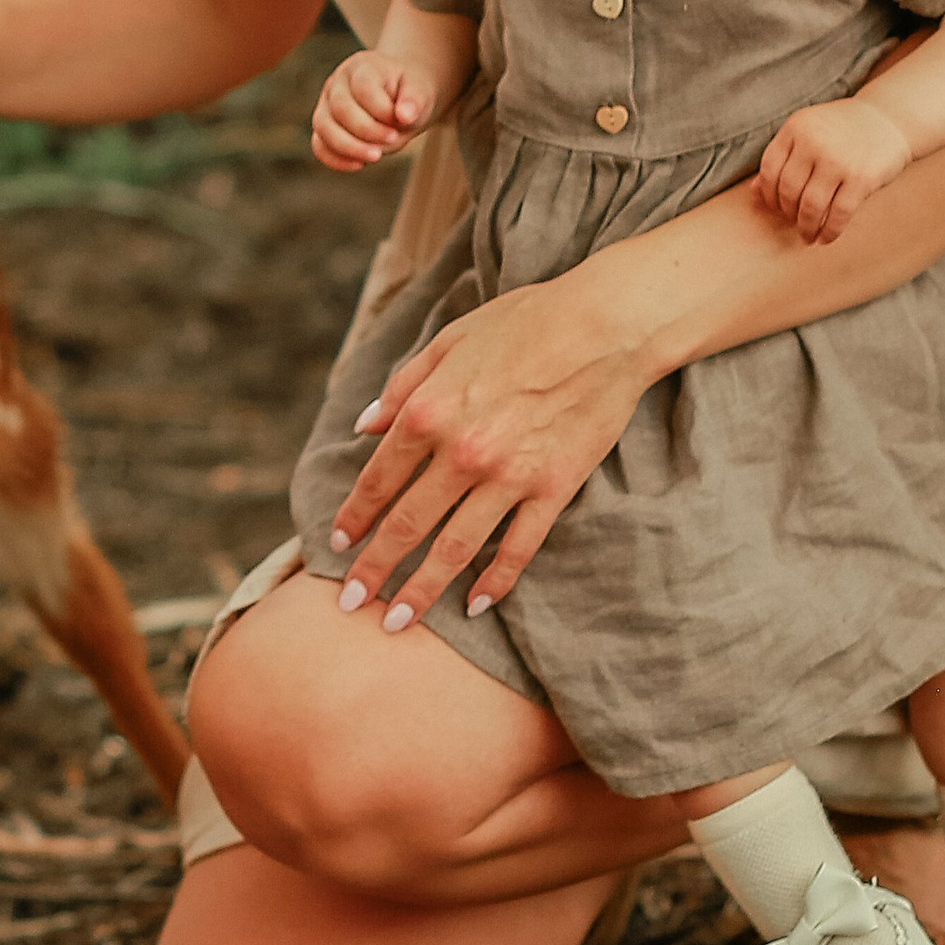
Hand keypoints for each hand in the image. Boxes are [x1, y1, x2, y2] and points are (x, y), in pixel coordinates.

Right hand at [311, 52, 437, 172]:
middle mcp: (338, 82)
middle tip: (392, 139)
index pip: (363, 88)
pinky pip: (318, 145)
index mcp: (362, 66)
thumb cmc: (407, 92)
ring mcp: (326, 103)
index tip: (402, 121)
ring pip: (323, 126)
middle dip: (366, 130)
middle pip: (340, 108)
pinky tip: (358, 165)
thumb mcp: (420, 90)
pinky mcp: (323, 126)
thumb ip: (414, 100)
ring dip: (349, 147)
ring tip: (376, 156)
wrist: (397, 95)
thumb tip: (405, 116)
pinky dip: (334, 159)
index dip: (381, 110)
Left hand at [328, 256, 654, 628]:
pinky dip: (496, 580)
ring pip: (454, 548)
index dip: (354, 516)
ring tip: (396, 622)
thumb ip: (404, 386)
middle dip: (373, 570)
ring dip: (421, 590)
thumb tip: (365, 426)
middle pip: (407, 524)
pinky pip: (518, 547)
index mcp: (428, 411)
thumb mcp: (450, 340)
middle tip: (350, 603)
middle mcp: (461, 451)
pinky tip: (476, 603)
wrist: (606, 325)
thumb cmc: (526, 322)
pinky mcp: (553, 490)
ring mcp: (508, 476)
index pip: (378, 479)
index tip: (338, 544)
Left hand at [755, 95, 912, 243]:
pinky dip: (830, 231)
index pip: (769, 170)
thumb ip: (782, 157)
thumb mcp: (808, 132)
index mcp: (796, 127)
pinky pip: (839, 214)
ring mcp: (838, 160)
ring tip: (808, 236)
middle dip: (788, 214)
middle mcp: (814, 142)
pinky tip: (826, 238)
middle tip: (794, 223)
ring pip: (811, 207)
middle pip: (789, 191)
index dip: (769, 195)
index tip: (776, 208)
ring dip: (807, 228)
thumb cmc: (842, 130)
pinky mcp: (862, 178)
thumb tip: (753, 192)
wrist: (889, 119)